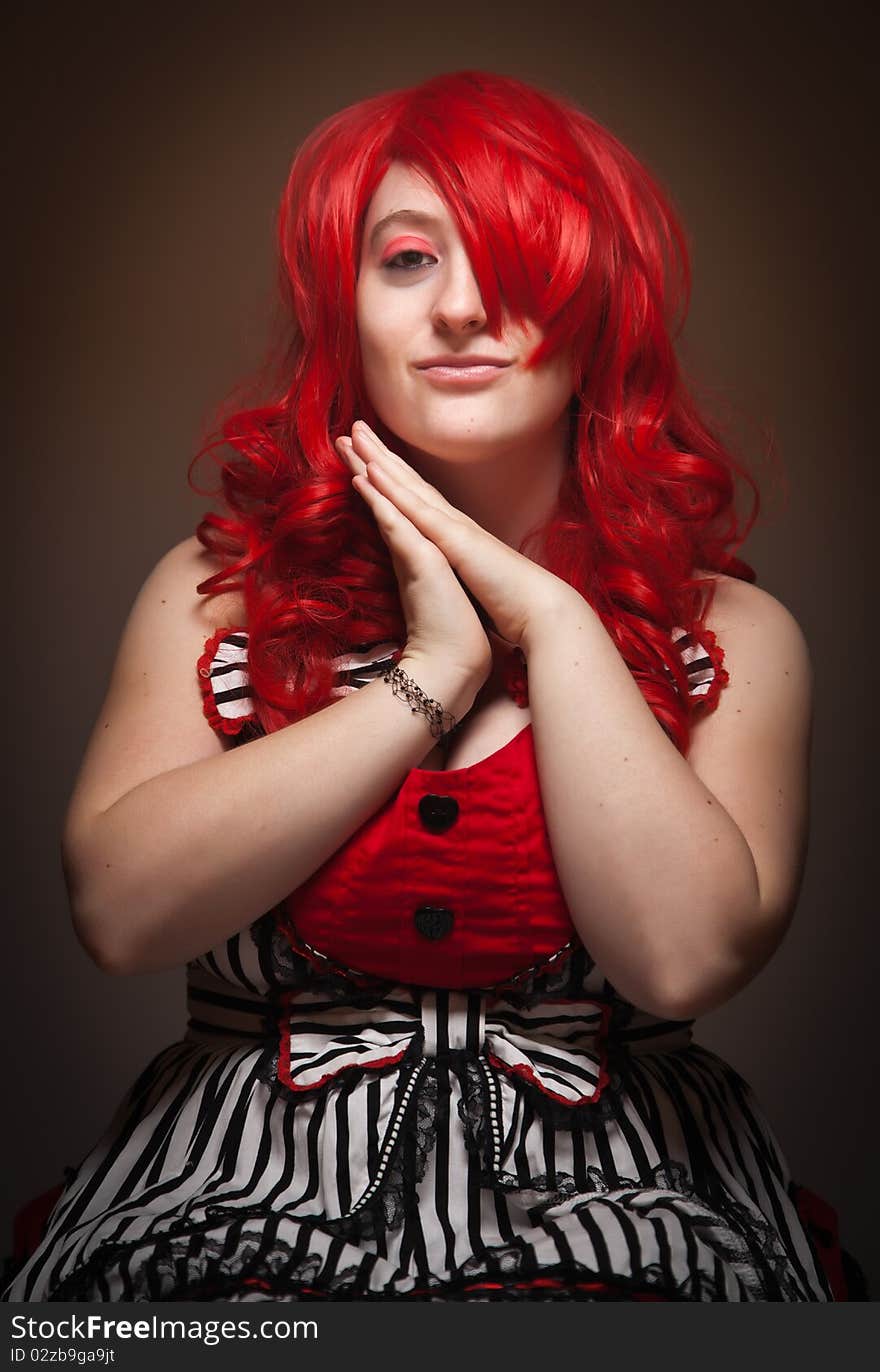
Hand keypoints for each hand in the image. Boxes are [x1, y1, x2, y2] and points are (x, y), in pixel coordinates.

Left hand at [336, 420, 576, 650]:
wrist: (538, 611)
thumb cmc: (511, 603)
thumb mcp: (477, 582)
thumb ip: (462, 570)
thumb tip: (453, 573)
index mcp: (456, 535)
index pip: (420, 499)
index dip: (395, 477)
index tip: (370, 458)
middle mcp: (453, 523)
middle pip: (410, 482)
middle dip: (380, 454)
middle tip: (354, 428)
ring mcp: (453, 527)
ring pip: (409, 486)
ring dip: (379, 459)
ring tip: (354, 434)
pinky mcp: (454, 540)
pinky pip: (416, 509)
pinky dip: (392, 488)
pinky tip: (370, 470)